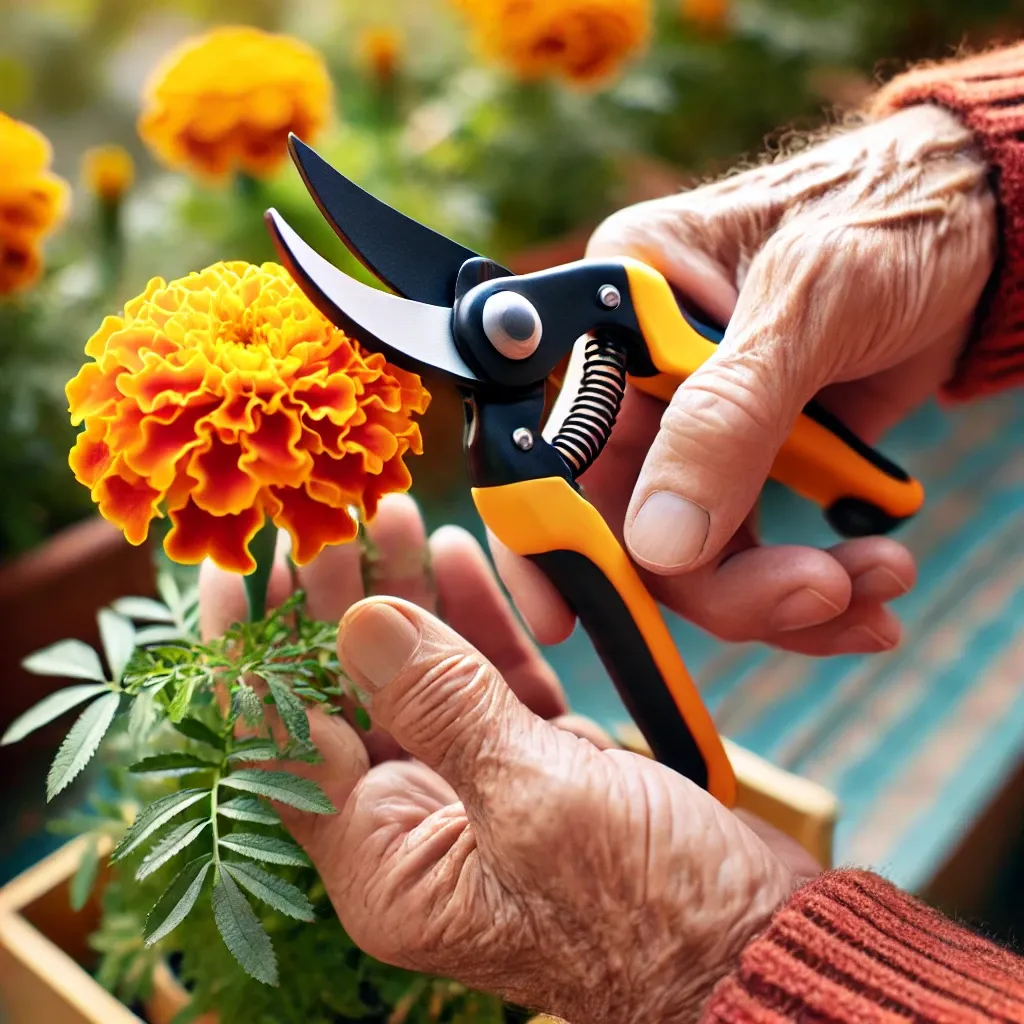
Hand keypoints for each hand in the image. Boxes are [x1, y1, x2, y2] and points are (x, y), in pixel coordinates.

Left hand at [199, 494, 819, 1022]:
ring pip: (419, 678)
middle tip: (334, 520)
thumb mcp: (534, 799)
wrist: (755, 943)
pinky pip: (484, 684)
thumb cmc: (650, 909)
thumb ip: (442, 706)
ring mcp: (474, 792)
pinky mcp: (530, 766)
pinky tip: (461, 562)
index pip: (280, 743)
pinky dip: (475, 623)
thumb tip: (361, 623)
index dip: (249, 652)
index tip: (236, 566)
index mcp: (385, 863)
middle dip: (338, 604)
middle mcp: (415, 830)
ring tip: (400, 517)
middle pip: (349, 698)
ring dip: (410, 600)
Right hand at [494, 104, 996, 656]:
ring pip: (692, 557)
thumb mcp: (809, 303)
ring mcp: (693, 431)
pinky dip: (812, 586)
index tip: (565, 616)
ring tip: (878, 582)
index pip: (555, 441)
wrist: (983, 232)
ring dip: (783, 594)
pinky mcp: (749, 466)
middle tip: (817, 595)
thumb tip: (657, 545)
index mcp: (613, 315)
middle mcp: (637, 380)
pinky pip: (750, 555)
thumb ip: (727, 419)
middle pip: (626, 523)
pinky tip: (870, 579)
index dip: (550, 532)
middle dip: (718, 583)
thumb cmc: (891, 216)